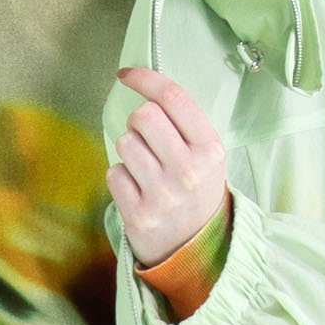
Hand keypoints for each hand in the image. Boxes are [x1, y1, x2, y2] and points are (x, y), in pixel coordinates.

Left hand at [108, 68, 229, 265]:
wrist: (196, 250)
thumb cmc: (196, 191)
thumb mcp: (207, 156)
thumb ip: (183, 123)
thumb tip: (144, 84)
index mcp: (210, 149)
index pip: (174, 98)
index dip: (145, 78)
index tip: (126, 75)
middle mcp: (189, 171)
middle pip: (145, 116)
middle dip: (138, 120)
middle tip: (145, 138)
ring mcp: (163, 195)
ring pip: (125, 143)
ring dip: (129, 150)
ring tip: (145, 169)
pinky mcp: (139, 215)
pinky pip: (114, 173)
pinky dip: (120, 177)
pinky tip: (136, 190)